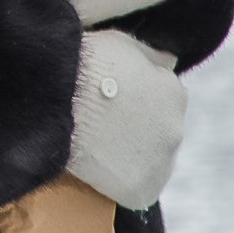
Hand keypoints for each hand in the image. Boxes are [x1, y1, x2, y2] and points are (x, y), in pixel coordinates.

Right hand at [66, 29, 185, 209]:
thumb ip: (150, 54)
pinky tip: (99, 166)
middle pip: (159, 130)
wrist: (58, 98)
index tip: (113, 97)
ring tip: (97, 144)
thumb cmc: (83, 64)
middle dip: (138, 126)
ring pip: (150, 160)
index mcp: (174, 92)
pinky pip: (136, 189)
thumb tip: (170, 62)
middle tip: (103, 121)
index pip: (163, 98)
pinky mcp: (141, 190)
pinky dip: (121, 180)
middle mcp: (175, 128)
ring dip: (132, 153)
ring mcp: (161, 162)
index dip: (137, 97)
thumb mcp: (120, 42)